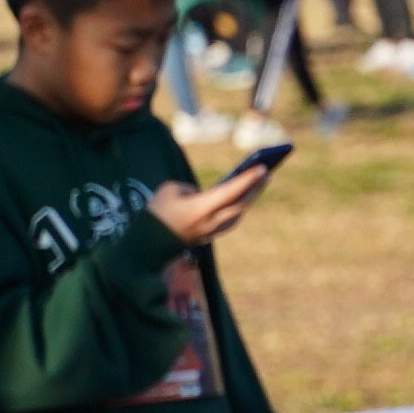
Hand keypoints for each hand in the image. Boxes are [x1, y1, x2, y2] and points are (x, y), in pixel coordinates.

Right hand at [148, 165, 272, 245]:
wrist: (146, 243)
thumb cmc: (156, 211)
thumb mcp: (170, 190)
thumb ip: (192, 189)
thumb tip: (207, 195)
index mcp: (201, 208)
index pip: (231, 192)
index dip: (248, 179)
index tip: (263, 168)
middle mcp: (211, 222)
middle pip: (241, 204)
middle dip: (255, 188)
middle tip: (267, 172)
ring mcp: (211, 231)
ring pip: (238, 213)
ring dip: (249, 198)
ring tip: (259, 183)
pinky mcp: (208, 236)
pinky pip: (230, 220)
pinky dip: (238, 208)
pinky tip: (243, 198)